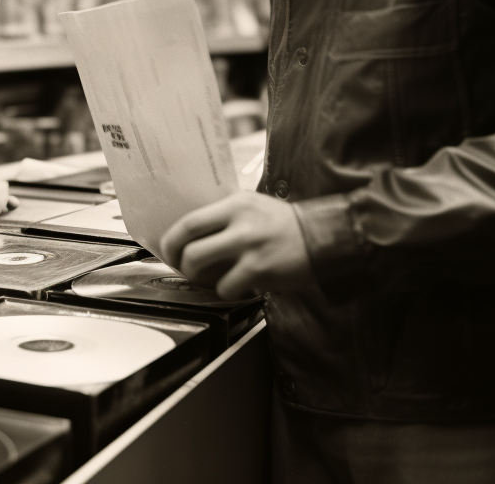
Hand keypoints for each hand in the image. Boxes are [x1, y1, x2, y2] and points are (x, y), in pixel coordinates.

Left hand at [160, 191, 313, 300]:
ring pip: (201, 267)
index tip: (170, 250)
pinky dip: (227, 290)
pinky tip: (237, 285)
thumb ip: (225, 215)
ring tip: (211, 278)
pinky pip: (226, 287)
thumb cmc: (285, 224)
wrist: (323, 237)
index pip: (190, 221)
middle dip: (180, 262)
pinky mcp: (260, 270)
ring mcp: (249, 246)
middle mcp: (240, 221)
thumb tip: (192, 234)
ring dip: (199, 279)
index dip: (172, 240)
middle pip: (190, 246)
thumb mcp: (253, 205)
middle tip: (185, 269)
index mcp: (235, 203)